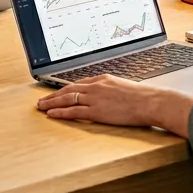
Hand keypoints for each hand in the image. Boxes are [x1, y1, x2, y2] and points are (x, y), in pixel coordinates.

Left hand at [37, 75, 163, 126]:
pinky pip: (73, 111)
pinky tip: (51, 114)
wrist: (151, 102)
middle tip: (42, 100)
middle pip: (68, 89)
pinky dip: (60, 112)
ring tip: (41, 107)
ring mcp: (94, 98)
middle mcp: (95, 86)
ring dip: (52, 103)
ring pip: (67, 99)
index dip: (65, 89)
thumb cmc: (143, 97)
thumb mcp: (124, 88)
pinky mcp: (96, 111)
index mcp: (102, 79)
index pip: (78, 83)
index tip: (57, 93)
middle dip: (53, 95)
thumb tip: (108, 96)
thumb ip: (112, 90)